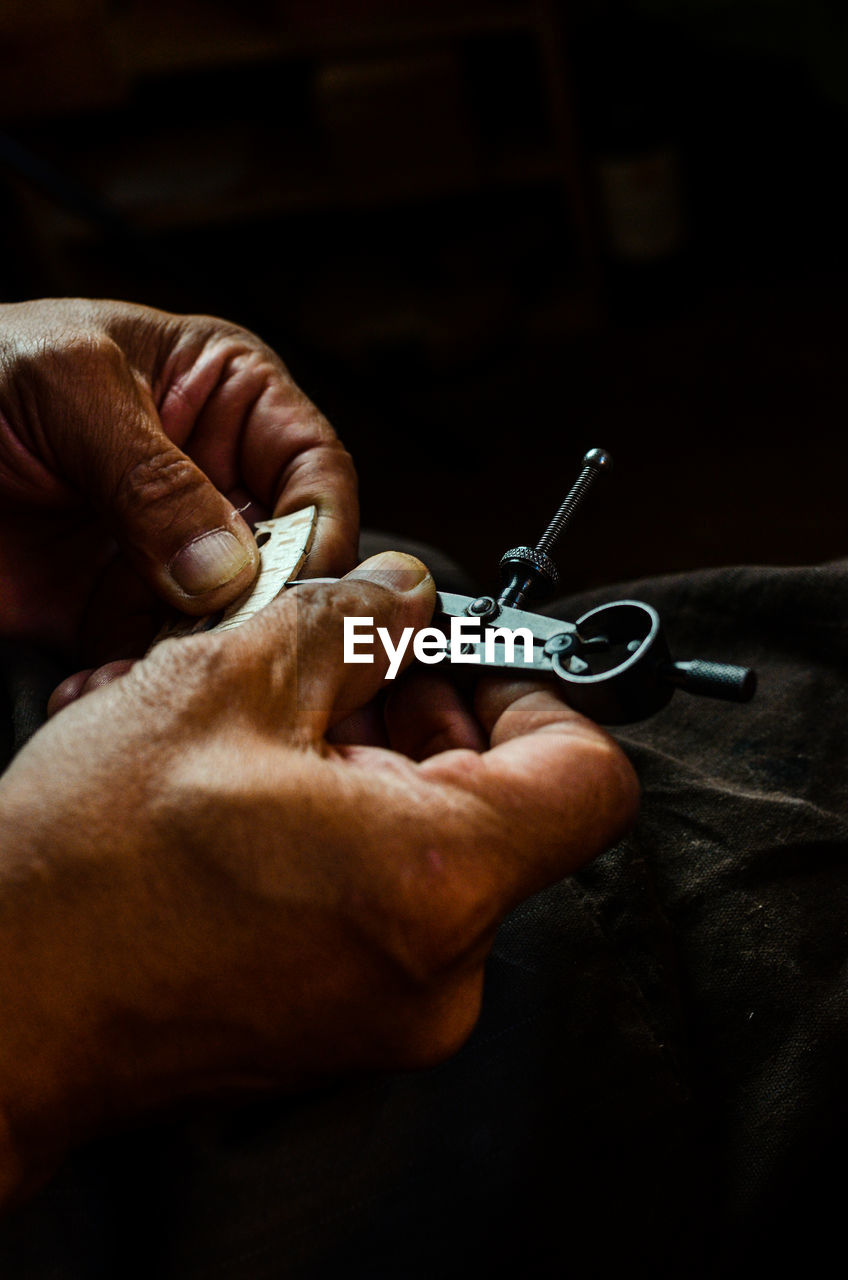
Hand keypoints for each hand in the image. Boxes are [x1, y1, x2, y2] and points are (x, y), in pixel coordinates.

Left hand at [0, 298, 356, 660]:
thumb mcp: (68, 386)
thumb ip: (154, 474)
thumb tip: (227, 567)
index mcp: (224, 397)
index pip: (315, 469)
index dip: (325, 527)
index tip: (307, 585)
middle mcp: (210, 479)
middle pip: (285, 557)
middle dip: (264, 607)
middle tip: (234, 646)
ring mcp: (164, 551)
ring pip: (228, 621)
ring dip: (201, 656)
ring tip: (151, 672)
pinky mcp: (112, 609)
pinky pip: (157, 657)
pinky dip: (139, 682)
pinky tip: (101, 683)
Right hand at [0, 552, 637, 1205]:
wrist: (2, 1012)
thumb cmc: (86, 873)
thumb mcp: (225, 688)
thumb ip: (349, 622)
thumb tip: (406, 596)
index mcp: (434, 880)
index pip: (589, 776)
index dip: (539, 695)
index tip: (471, 660)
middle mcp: (438, 971)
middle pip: (504, 810)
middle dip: (431, 722)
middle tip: (347, 674)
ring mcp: (393, 1015)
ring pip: (436, 854)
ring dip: (373, 774)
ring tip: (272, 735)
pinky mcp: (346, 1031)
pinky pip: (388, 910)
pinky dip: (346, 841)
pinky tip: (258, 799)